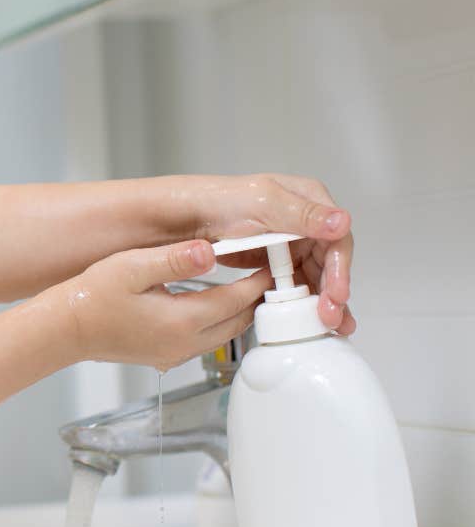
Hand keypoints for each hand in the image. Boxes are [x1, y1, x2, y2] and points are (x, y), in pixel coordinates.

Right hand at [51, 240, 272, 371]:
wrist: (66, 329)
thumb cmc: (92, 297)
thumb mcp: (131, 267)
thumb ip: (174, 259)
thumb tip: (210, 251)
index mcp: (182, 320)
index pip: (237, 299)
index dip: (258, 279)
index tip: (272, 261)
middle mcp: (185, 343)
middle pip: (239, 321)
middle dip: (257, 297)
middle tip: (268, 272)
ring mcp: (176, 354)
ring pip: (225, 333)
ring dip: (239, 311)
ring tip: (247, 284)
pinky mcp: (166, 356)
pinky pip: (206, 340)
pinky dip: (219, 321)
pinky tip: (214, 303)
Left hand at [175, 174, 355, 335]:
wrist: (185, 215)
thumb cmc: (218, 200)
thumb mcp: (262, 203)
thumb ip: (302, 214)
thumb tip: (341, 222)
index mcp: (309, 200)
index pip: (337, 239)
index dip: (340, 268)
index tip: (336, 294)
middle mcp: (305, 222)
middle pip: (330, 262)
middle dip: (334, 292)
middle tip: (331, 318)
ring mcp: (291, 242)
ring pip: (317, 276)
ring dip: (324, 301)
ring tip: (329, 326)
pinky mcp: (275, 261)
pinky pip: (296, 283)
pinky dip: (304, 301)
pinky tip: (310, 319)